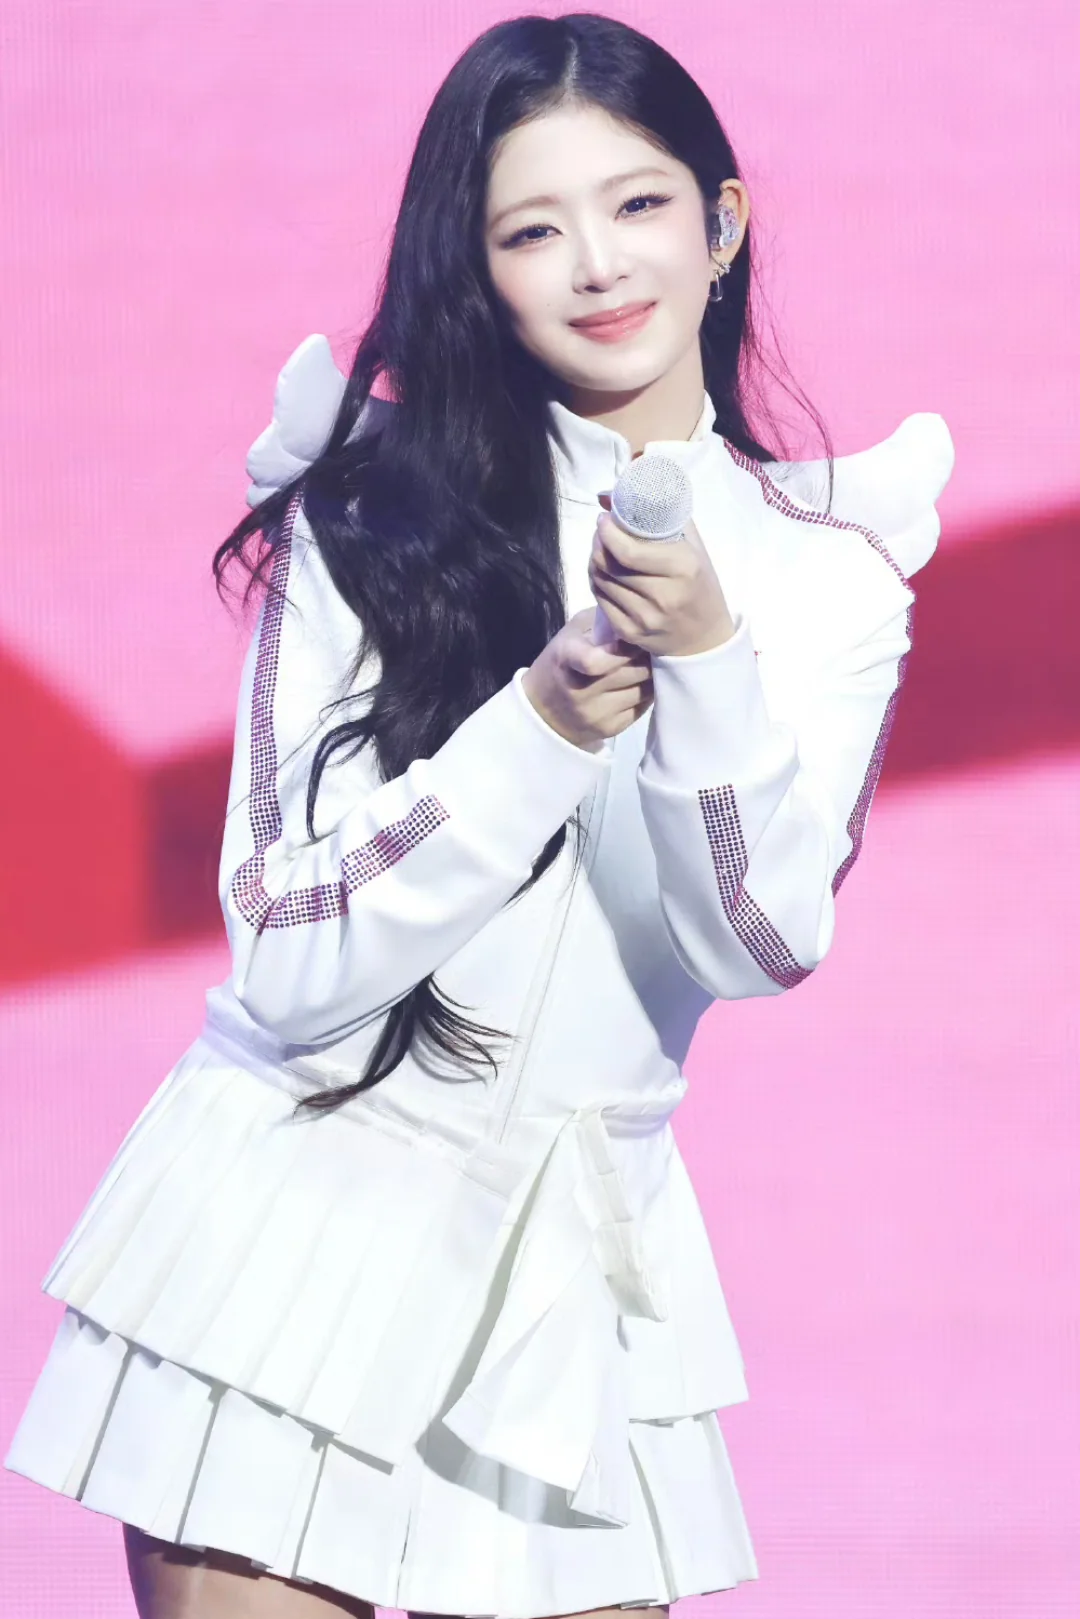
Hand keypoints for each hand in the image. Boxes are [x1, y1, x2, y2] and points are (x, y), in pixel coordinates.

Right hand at [521, 607, 653, 750]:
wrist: (542, 710)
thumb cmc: (561, 662)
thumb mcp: (571, 634)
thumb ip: (601, 623)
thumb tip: (638, 618)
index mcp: (566, 659)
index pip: (594, 661)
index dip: (622, 649)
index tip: (634, 638)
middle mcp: (580, 691)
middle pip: (631, 672)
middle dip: (648, 656)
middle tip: (653, 646)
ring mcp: (596, 713)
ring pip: (643, 689)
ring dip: (651, 674)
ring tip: (648, 663)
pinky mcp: (609, 729)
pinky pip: (642, 707)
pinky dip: (647, 692)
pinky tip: (641, 682)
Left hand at [588, 493, 736, 657]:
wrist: (705, 639)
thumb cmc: (700, 585)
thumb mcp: (693, 547)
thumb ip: (660, 516)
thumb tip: (609, 495)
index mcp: (682, 568)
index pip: (628, 551)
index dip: (607, 532)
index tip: (604, 519)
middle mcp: (663, 596)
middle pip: (609, 565)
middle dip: (598, 543)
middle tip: (601, 532)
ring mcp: (644, 618)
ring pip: (601, 582)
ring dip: (594, 561)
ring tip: (602, 550)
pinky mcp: (630, 633)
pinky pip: (601, 601)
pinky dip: (597, 582)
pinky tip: (603, 574)